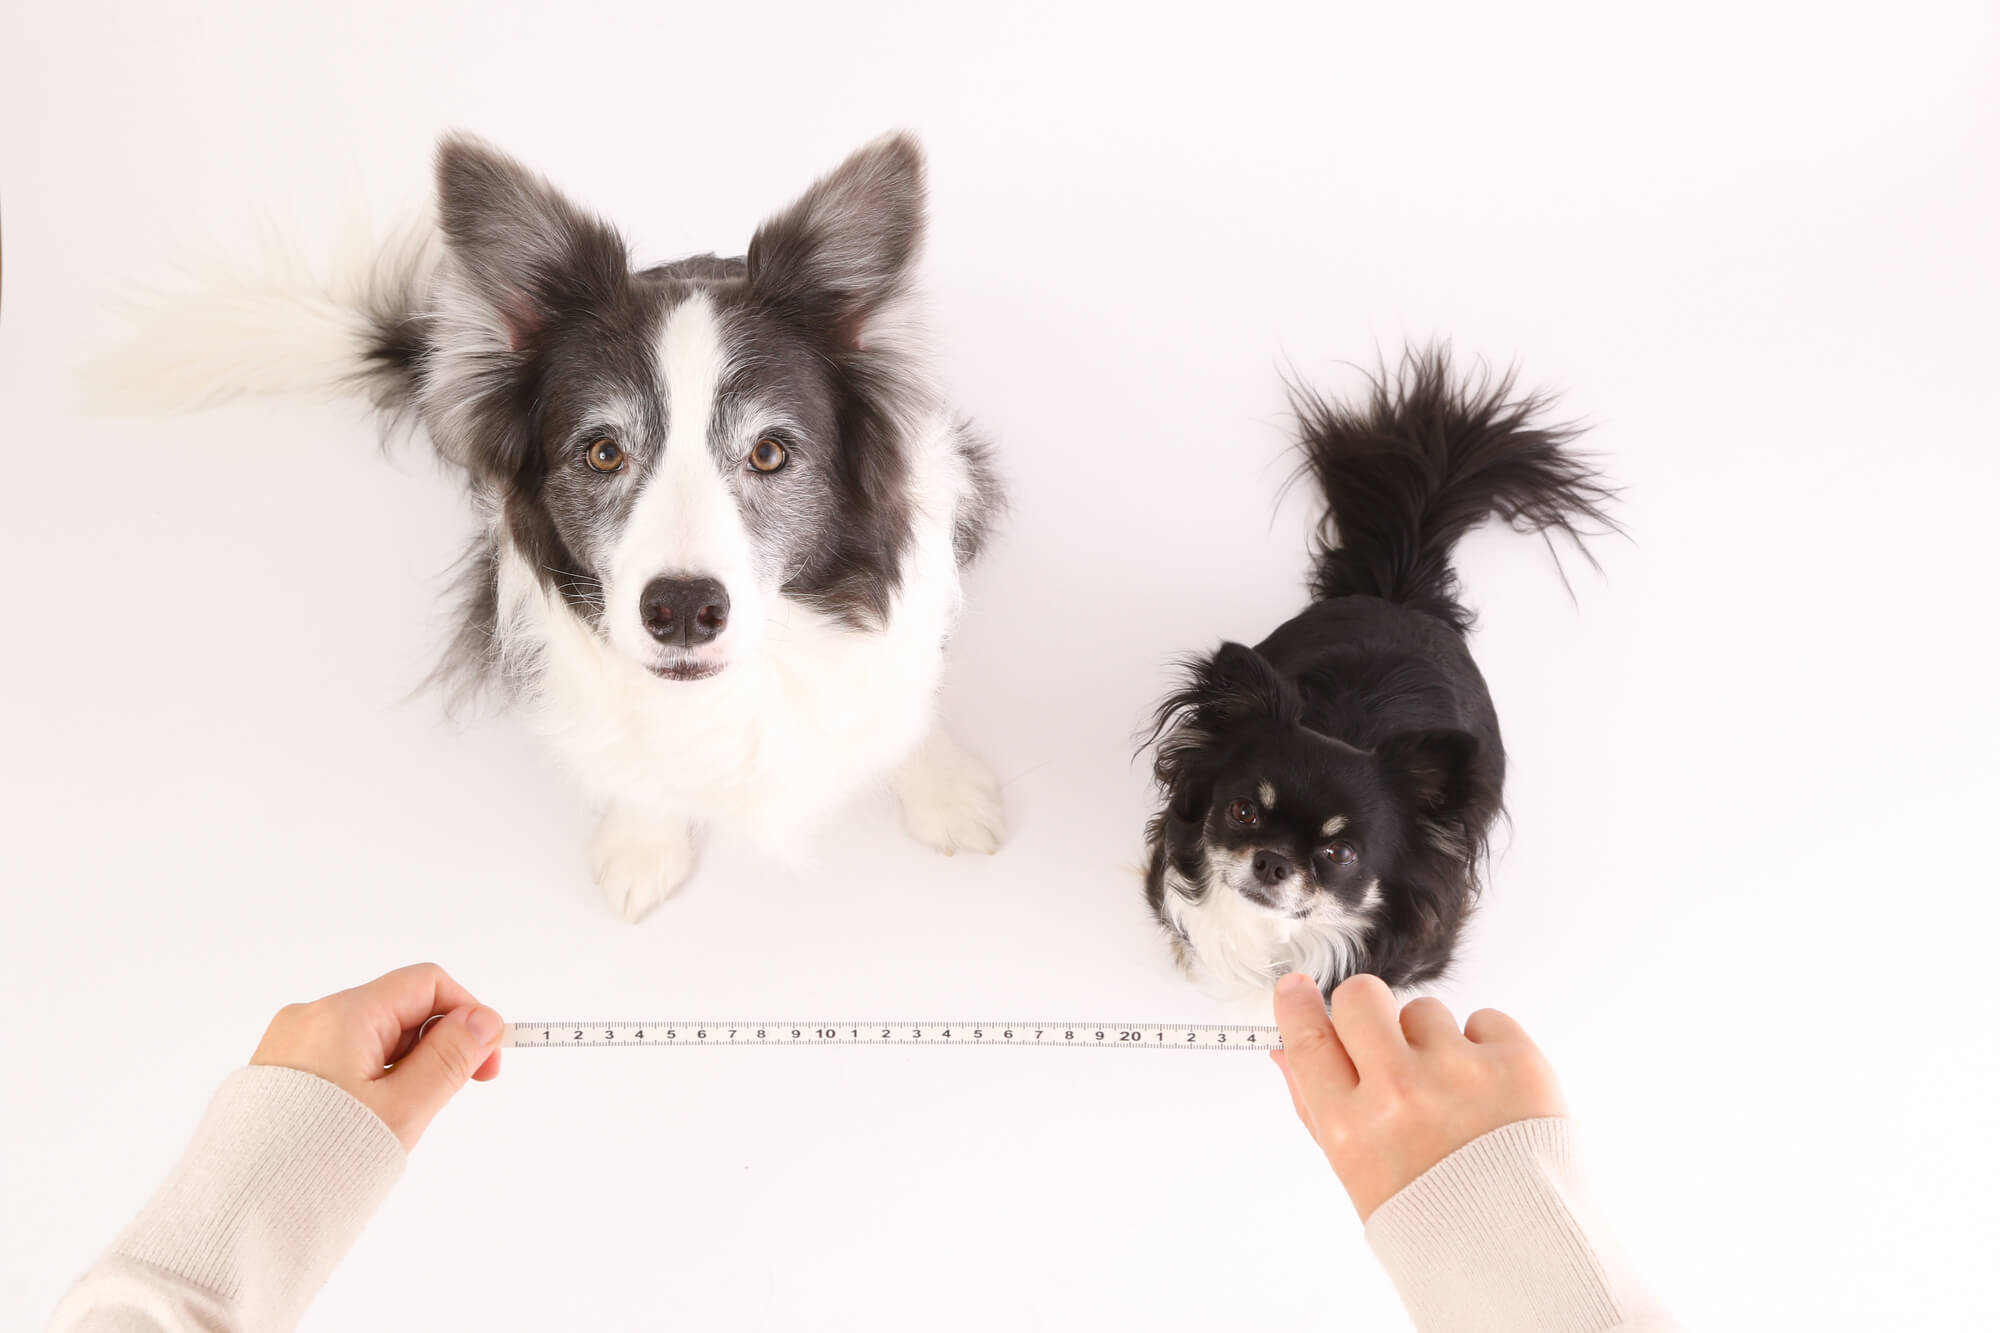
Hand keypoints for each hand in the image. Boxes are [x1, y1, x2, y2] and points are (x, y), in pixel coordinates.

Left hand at [250, 963, 503, 1150]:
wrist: (239, 1213)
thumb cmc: (320, 1161)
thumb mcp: (404, 1109)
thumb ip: (450, 1059)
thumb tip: (484, 1020)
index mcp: (342, 1015)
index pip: (426, 984)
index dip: (467, 1014)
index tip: (486, 1061)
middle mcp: (311, 1018)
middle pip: (399, 1008)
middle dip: (437, 1045)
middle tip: (454, 1094)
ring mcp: (290, 1045)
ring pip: (372, 1036)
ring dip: (405, 1066)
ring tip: (404, 1119)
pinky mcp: (279, 1074)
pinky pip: (341, 1058)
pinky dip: (371, 1078)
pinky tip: (371, 1120)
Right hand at [1269, 972, 1564, 1220]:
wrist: (1526, 1257)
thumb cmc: (1437, 1220)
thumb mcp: (1358, 1175)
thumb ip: (1318, 1108)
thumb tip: (1286, 1050)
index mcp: (1353, 1130)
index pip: (1307, 1039)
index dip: (1296, 1005)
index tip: (1297, 989)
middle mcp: (1402, 1095)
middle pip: (1360, 998)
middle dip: (1364, 1008)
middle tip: (1382, 1037)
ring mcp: (1462, 1074)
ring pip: (1425, 1010)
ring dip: (1432, 1041)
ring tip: (1453, 1096)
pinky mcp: (1518, 1062)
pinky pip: (1486, 1020)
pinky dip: (1486, 1048)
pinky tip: (1490, 1094)